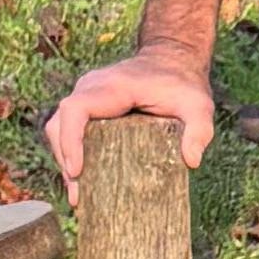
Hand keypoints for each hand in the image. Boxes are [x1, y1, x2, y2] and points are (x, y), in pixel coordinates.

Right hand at [46, 43, 215, 183]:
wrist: (173, 61)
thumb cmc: (183, 84)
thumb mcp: (198, 106)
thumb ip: (199, 130)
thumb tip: (192, 161)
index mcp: (111, 87)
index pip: (75, 109)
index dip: (70, 140)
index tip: (77, 170)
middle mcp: (91, 89)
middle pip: (60, 123)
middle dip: (64, 159)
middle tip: (77, 196)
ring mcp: (86, 97)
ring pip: (60, 128)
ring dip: (64, 161)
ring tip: (78, 197)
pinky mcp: (89, 108)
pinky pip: (70, 130)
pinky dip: (71, 155)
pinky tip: (81, 183)